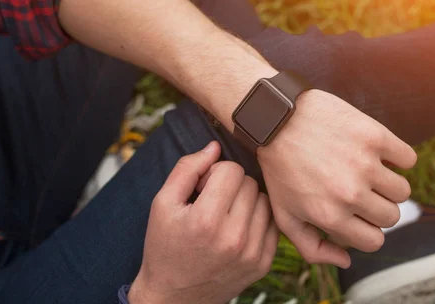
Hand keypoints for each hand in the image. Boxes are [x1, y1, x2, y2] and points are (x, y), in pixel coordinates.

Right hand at [129, 142, 278, 303]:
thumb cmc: (165, 247)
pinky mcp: (263, 263)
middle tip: (212, 200)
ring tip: (225, 214)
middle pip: (249, 183)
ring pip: (264, 200)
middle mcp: (233, 238)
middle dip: (230, 185)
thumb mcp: (162, 203)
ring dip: (246, 200)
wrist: (173, 297)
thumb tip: (214, 146)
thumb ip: (187, 169)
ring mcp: (252, 253)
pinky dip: (257, 219)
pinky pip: (273, 223)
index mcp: (206, 220)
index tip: (202, 187)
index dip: (214, 172)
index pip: (231, 170)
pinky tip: (238, 227)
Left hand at [258, 90, 416, 267]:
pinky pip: (408, 158)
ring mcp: (365, 164)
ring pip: (402, 191)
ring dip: (389, 185)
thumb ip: (312, 248)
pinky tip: (377, 154)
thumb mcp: (284, 215)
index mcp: (330, 217)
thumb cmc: (280, 168)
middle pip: (392, 217)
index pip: (375, 241)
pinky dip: (398, 158)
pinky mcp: (374, 136)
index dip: (366, 229)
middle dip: (377, 208)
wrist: (276, 118)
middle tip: (360, 191)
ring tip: (368, 172)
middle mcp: (350, 194)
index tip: (355, 214)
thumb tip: (345, 261)